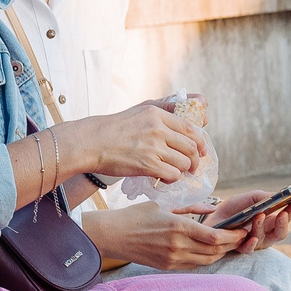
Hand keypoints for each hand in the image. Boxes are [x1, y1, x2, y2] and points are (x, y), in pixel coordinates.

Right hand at [63, 101, 205, 181]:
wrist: (90, 143)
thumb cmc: (113, 128)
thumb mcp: (139, 111)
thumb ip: (163, 112)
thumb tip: (185, 117)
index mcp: (157, 114)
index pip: (190, 128)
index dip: (200, 142)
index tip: (201, 150)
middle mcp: (158, 129)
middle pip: (191, 147)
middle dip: (195, 160)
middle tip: (192, 166)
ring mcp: (153, 147)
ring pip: (184, 162)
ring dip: (184, 170)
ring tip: (177, 172)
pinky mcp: (147, 165)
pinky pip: (172, 174)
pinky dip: (173, 179)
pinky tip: (167, 178)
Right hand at [86, 199, 238, 270]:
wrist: (112, 236)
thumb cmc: (136, 216)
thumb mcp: (165, 206)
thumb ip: (191, 209)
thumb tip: (213, 207)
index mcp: (179, 227)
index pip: (215, 237)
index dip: (233, 236)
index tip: (243, 229)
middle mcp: (178, 246)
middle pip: (215, 251)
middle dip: (232, 245)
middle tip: (242, 237)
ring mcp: (172, 259)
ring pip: (207, 260)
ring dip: (221, 253)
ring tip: (229, 243)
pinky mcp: (167, 267)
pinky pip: (194, 264)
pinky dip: (206, 258)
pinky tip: (210, 250)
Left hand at [205, 189, 290, 253]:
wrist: (212, 217)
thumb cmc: (233, 209)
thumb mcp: (249, 198)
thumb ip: (263, 197)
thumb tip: (278, 195)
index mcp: (270, 221)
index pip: (285, 217)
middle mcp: (266, 233)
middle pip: (281, 232)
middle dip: (284, 223)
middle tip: (283, 213)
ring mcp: (255, 242)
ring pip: (266, 240)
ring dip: (263, 227)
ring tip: (259, 215)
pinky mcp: (242, 248)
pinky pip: (249, 249)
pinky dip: (251, 243)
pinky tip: (252, 237)